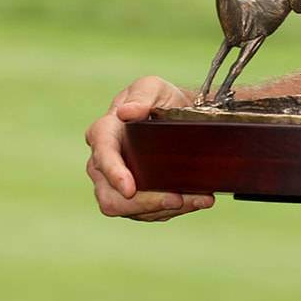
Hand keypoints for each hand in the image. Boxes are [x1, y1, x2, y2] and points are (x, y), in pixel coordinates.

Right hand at [85, 76, 215, 221]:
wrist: (176, 114)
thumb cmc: (158, 98)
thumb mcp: (152, 88)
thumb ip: (141, 97)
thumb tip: (126, 111)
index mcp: (103, 134)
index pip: (103, 157)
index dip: (114, 175)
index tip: (130, 189)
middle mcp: (102, 163)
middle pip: (111, 197)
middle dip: (145, 202)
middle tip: (176, 199)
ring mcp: (116, 183)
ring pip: (132, 210)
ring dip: (166, 209)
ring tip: (198, 199)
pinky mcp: (133, 197)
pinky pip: (148, 212)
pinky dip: (173, 210)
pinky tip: (195, 201)